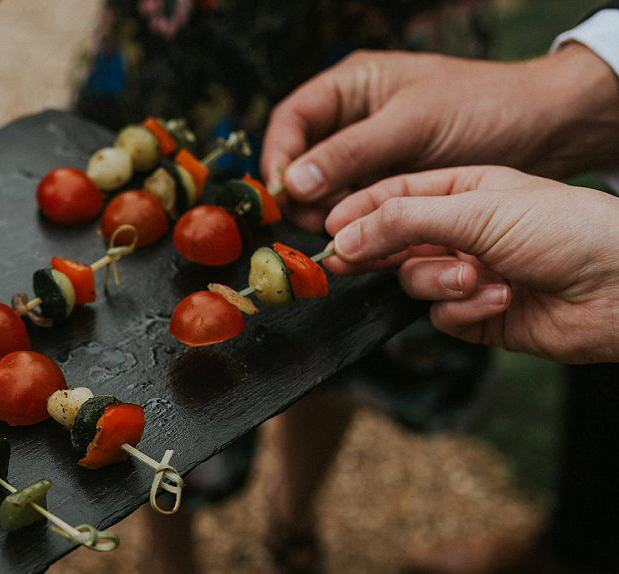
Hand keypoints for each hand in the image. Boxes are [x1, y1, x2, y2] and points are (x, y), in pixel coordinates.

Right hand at [261, 46, 618, 230]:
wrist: (545, 131)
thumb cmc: (485, 107)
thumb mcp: (412, 125)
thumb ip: (349, 153)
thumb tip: (293, 182)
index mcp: (352, 85)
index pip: (291, 121)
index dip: (279, 159)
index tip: (281, 197)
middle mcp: (354, 118)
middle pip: (301, 159)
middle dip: (302, 194)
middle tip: (311, 222)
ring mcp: (370, 153)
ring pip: (324, 188)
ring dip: (326, 213)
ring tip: (340, 233)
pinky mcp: (388, 183)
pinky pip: (354, 206)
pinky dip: (353, 223)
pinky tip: (362, 236)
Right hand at [324, 166, 618, 363]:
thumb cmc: (566, 229)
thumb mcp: (477, 209)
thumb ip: (402, 221)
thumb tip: (343, 238)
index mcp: (465, 190)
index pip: (393, 196)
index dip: (358, 213)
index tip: (328, 233)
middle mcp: (462, 231)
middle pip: (393, 242)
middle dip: (378, 253)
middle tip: (346, 264)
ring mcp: (467, 274)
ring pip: (413, 282)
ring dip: (439, 282)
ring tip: (476, 279)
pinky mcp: (476, 315)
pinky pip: (440, 316)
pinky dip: (466, 310)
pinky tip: (502, 298)